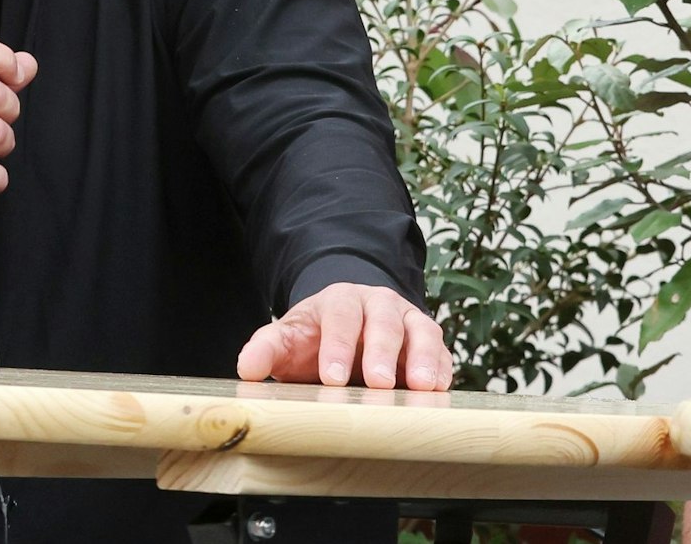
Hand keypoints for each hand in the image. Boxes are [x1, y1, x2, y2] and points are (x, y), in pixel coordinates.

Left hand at [236, 282, 451, 390]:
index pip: (340, 316)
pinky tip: (440, 390)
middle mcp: (379, 304)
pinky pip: (442, 351)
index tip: (332, 378)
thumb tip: (247, 367)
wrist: (345, 330)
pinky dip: (443, 369)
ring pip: (422, 331)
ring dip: (424, 357)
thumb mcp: (288, 340)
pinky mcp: (429, 341)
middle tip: (379, 384)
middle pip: (384, 320)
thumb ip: (267, 349)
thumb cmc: (315, 340)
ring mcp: (408, 320)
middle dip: (383, 352)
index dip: (337, 346)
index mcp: (340, 300)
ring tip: (422, 387)